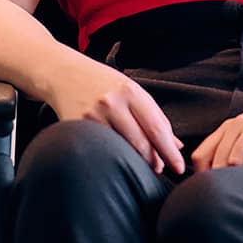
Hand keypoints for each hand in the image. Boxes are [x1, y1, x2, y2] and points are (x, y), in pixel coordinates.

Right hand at [47, 56, 185, 174]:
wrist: (63, 73)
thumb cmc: (102, 82)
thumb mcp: (131, 90)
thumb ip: (154, 116)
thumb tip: (176, 145)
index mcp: (130, 91)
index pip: (156, 128)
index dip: (169, 152)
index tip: (178, 167)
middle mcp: (112, 103)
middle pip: (141, 143)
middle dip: (154, 162)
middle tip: (159, 169)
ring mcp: (92, 116)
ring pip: (121, 150)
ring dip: (135, 162)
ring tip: (141, 165)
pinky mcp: (77, 127)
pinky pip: (101, 150)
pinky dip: (113, 158)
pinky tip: (117, 159)